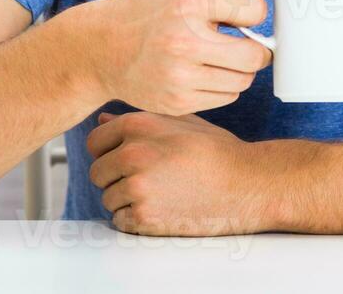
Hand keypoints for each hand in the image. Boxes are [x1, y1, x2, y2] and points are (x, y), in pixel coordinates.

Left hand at [86, 110, 278, 234]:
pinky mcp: (144, 216)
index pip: (95, 141)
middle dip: (116, 178)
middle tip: (149, 180)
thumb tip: (103, 121)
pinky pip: (120, 221)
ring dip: (127, 201)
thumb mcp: (181, 124)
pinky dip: (136, 221)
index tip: (127, 160)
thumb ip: (141, 121)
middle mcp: (133, 153)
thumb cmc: (218, 152)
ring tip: (162, 194)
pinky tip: (163, 209)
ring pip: (108, 199)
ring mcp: (137, 186)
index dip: (109, 152)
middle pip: (98, 173)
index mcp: (139, 125)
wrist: (247, 184)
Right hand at [88, 0, 272, 115]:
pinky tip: (205, 69)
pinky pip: (227, 97)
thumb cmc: (149, 2)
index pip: (255, 10)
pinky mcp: (177, 102)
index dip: (253, 9)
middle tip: (242, 37)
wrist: (102, 47)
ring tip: (221, 52)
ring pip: (244, 80)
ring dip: (240, 66)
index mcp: (187, 3)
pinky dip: (224, 84)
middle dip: (256, 45)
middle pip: (256, 56)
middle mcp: (183, 42)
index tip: (240, 10)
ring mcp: (179, 77)